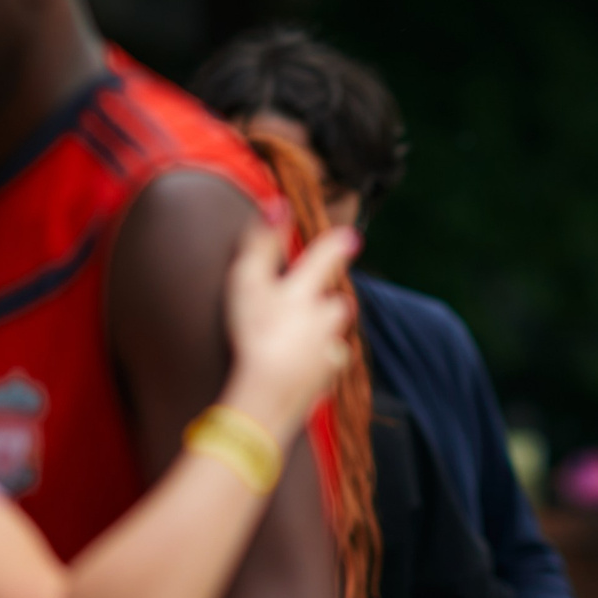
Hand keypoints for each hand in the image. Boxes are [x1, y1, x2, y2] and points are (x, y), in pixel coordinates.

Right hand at [220, 224, 357, 437]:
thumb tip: (278, 203)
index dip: (338, 246)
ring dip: (324, 333)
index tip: (351, 238)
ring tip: (298, 338)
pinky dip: (318, 365)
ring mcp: (328, 350)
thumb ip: (261, 243)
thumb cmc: (253, 333)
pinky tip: (300, 370)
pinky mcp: (327, 380)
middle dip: (326, 301)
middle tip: (311, 300)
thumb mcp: (246, 282)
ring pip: (333, 335)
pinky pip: (327, 366)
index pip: (327, 259)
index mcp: (306, 291)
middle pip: (335, 303)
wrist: (267, 394)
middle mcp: (325, 318)